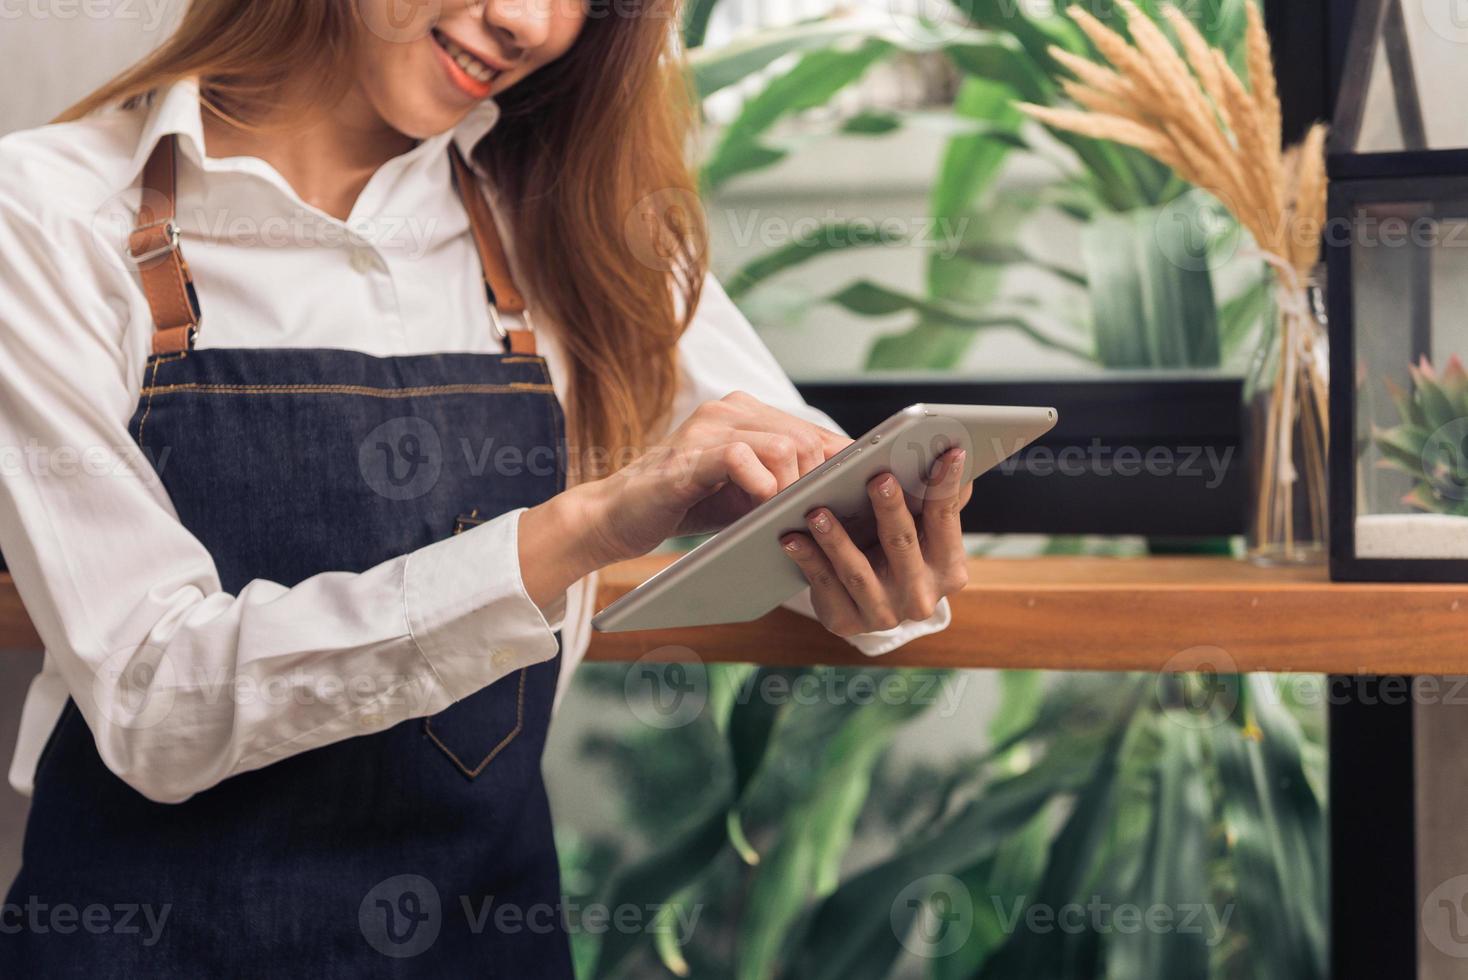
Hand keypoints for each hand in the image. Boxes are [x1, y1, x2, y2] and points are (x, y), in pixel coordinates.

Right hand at [572, 390, 850, 565]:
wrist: (617, 514)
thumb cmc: (686, 503)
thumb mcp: (746, 491)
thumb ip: (785, 482)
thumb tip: (844, 498)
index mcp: (747, 412)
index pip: (814, 431)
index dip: (844, 462)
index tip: (864, 492)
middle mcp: (729, 409)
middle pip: (806, 437)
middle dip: (819, 481)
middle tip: (817, 515)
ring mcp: (708, 427)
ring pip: (785, 444)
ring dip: (795, 486)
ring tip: (785, 515)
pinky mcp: (688, 455)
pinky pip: (742, 457)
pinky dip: (761, 484)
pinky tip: (760, 505)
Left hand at [778, 447, 970, 635]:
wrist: (864, 601)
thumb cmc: (893, 549)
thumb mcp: (919, 529)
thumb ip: (936, 498)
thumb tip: (954, 452)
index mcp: (948, 570)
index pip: (946, 520)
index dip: (946, 485)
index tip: (947, 452)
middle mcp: (920, 597)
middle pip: (902, 545)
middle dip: (890, 510)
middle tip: (879, 478)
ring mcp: (883, 614)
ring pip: (858, 572)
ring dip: (836, 539)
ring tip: (817, 512)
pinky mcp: (846, 622)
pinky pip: (824, 586)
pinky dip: (807, 560)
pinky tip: (791, 538)